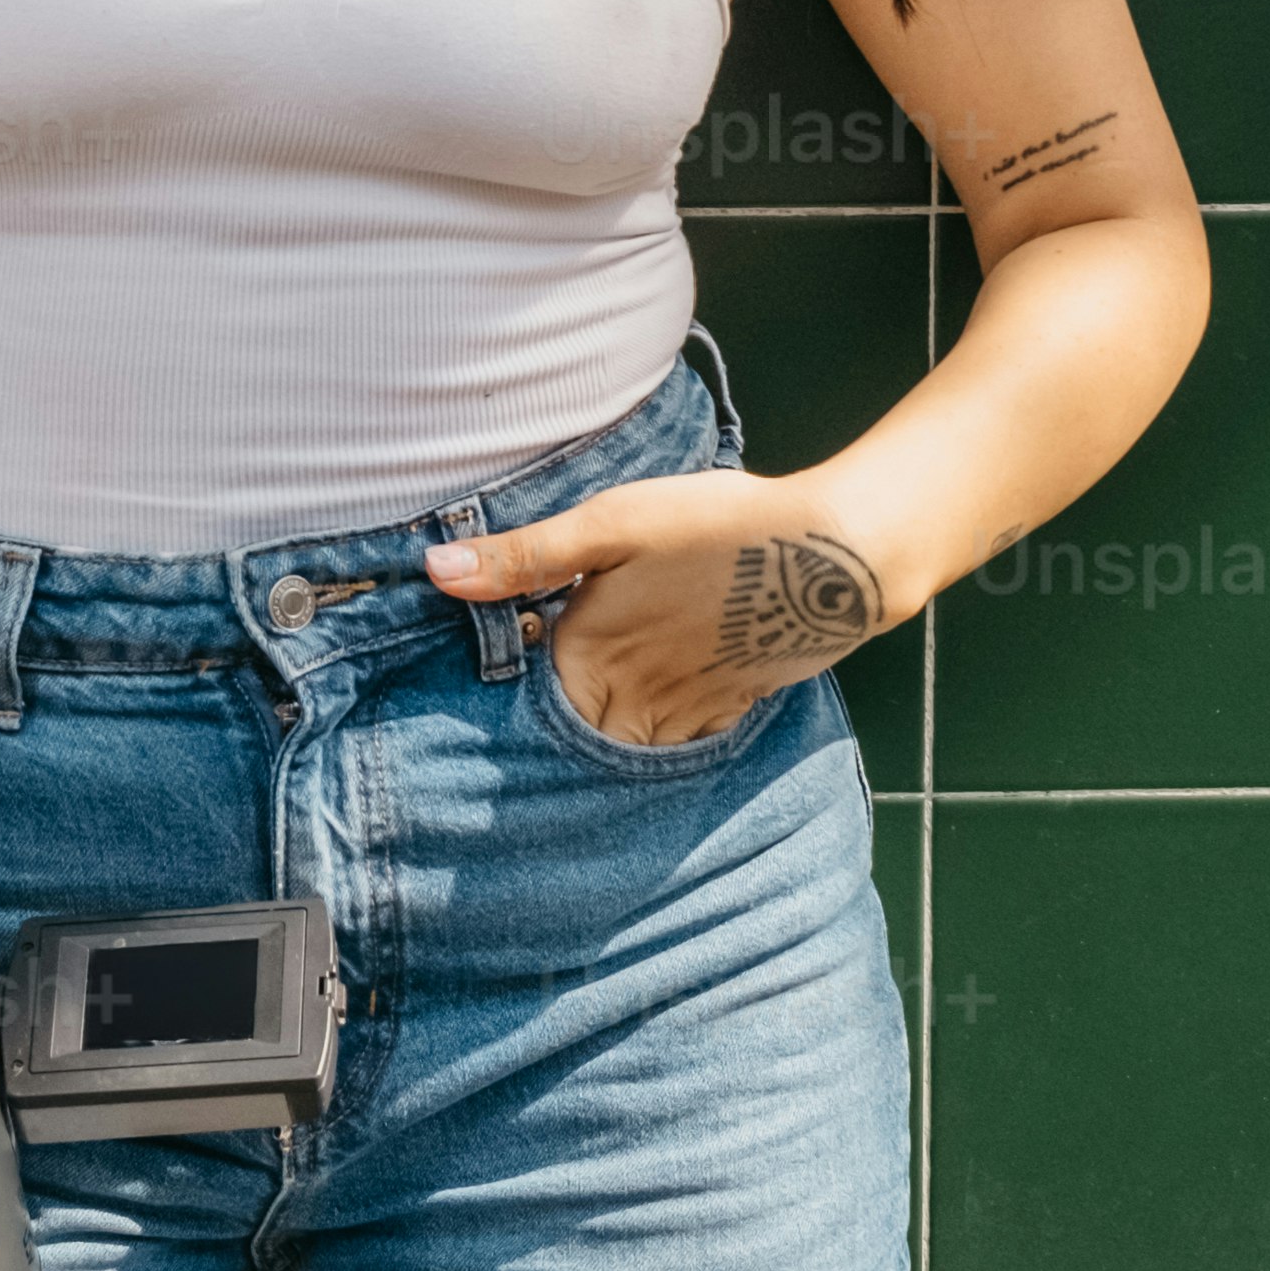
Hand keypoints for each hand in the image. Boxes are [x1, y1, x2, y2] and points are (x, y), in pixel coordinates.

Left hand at [423, 474, 889, 752]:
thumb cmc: (716, 527)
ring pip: (627, 748)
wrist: (834, 554)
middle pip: (575, 739)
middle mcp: (634, 700)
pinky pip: (680, 742)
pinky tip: (656, 707)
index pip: (527, 706)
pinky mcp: (733, 706)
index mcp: (591, 658)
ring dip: (603, 739)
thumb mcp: (612, 523)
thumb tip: (435, 571)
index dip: (507, 701)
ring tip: (588, 718)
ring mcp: (689, 711)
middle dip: (551, 735)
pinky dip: (660, 736)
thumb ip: (524, 556)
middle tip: (524, 729)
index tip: (486, 698)